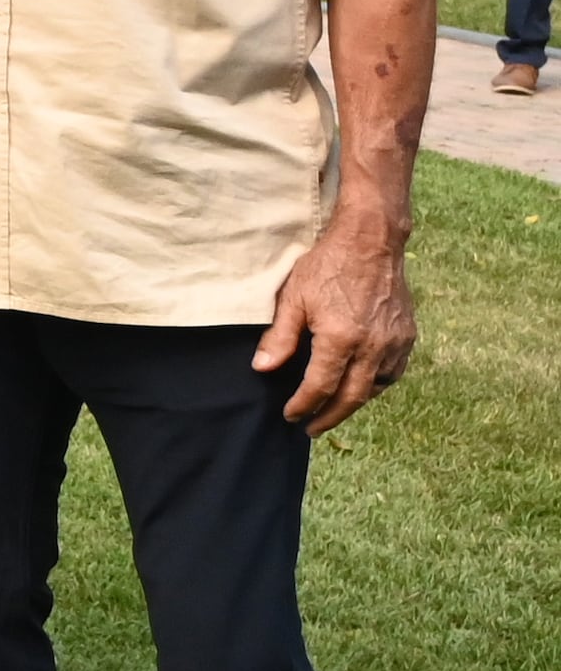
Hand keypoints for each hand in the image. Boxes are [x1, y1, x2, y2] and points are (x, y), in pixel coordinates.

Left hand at [255, 214, 418, 433]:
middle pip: (352, 398)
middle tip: (311, 429)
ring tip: (332, 409)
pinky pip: (393, 372)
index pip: (320, 387)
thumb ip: (279, 338)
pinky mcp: (407, 336)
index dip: (304, 405)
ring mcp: (395, 343)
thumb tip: (263, 369)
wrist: (371, 242)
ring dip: (353, 403)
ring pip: (375, 388)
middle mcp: (373, 348)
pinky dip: (376, 385)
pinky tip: (361, 386)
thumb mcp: (293, 298)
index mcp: (341, 340)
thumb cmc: (328, 266)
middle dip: (329, 417)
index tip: (291, 416)